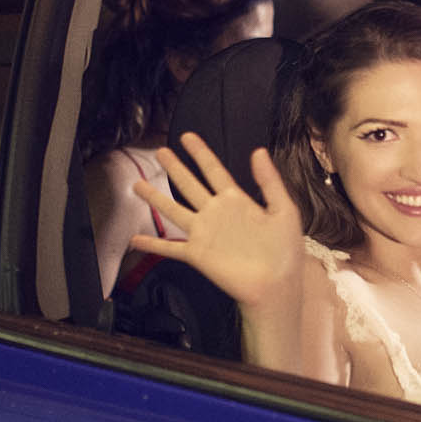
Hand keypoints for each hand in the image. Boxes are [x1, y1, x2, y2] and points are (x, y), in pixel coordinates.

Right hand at [128, 132, 304, 308]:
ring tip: (138, 184)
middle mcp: (216, 213)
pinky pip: (170, 248)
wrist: (276, 284)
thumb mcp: (284, 209)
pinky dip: (152, 244)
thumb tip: (258, 150)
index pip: (214, 170)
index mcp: (236, 200)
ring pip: (174, 210)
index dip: (200, 153)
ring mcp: (204, 233)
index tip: (187, 137)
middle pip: (189, 185)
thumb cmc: (285, 250)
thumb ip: (270, 181)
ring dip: (156, 198)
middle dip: (175, 168)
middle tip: (159, 151)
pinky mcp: (197, 254)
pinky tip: (135, 239)